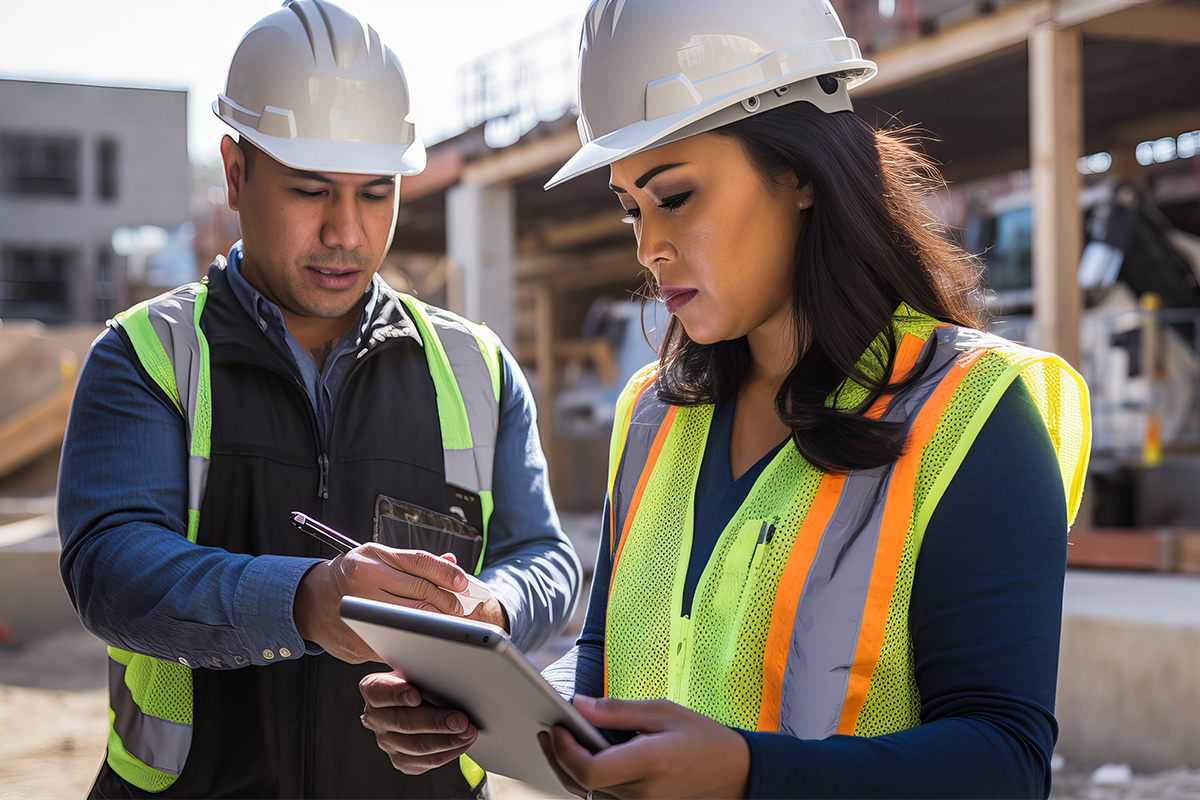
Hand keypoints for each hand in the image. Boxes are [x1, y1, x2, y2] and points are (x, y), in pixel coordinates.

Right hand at [293, 544, 470, 662]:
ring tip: (449, 622)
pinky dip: (417, 641)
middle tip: (459, 608)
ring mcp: (360, 616)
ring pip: (414, 621)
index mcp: (370, 561)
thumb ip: (414, 561)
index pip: (419, 564)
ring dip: (438, 624)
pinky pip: (398, 642)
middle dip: (448, 602)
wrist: (309, 602)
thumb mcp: (377, 557)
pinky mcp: (360, 642)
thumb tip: (451, 562)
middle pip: (421, 594)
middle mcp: (364, 586)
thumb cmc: (350, 576)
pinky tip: (427, 639)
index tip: (463, 583)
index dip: (447, 573)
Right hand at [360, 670, 476, 773]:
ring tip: (467, 732)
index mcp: (374, 690)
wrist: (412, 699)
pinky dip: (447, 753)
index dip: (397, 694)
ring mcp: (387, 741)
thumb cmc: (416, 681)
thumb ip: (421, 672)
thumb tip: (446, 674)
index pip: (379, 692)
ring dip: (446, 741)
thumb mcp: (414, 669)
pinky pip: (424, 762)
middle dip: (435, 722)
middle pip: (403, 723)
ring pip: (416, 747)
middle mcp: (375, 718)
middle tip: (459, 720)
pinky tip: (461, 743)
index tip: (415, 695)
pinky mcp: (400, 759)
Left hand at [537, 696, 748, 798]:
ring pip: (587, 795)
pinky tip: (582, 757)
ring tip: (559, 740)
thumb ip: (618, 710)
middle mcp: (641, 792)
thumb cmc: (702, 737)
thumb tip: (578, 704)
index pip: (591, 771)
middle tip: (548, 730)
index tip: (558, 726)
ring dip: (568, 769)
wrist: (733, 772)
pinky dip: (586, 780)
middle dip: (557, 756)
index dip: (565, 751)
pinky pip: (602, 798)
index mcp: (650, 762)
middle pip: (581, 784)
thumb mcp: (664, 711)